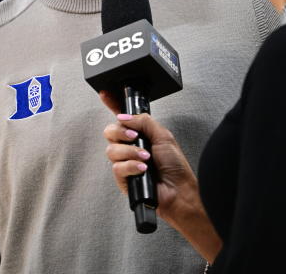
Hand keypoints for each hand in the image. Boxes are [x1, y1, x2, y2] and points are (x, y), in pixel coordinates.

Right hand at [101, 108, 198, 222]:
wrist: (179, 190)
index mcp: (140, 134)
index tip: (105, 95)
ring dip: (130, 152)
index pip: (122, 118)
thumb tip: (124, 116)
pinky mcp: (123, 179)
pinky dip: (131, 166)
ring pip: (112, 150)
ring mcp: (125, 162)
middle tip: (134, 136)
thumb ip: (144, 122)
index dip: (112, 105)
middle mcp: (130, 147)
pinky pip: (117, 168)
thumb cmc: (175, 166)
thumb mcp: (163, 136)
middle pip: (110, 132)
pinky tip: (142, 169)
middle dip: (121, 132)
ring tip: (146, 158)